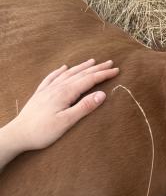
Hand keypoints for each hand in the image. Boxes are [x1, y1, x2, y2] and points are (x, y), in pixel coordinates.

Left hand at [0, 59, 118, 167]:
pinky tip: (63, 68)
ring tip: (92, 61)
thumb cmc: (43, 131)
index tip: (116, 70)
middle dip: (96, 68)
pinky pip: (52, 77)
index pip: (89, 80)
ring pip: (68, 73)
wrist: (18, 134)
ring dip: (81, 67)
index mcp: (66, 93)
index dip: (103, 74)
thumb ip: (85, 107)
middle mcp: (57, 87)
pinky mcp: (40, 94)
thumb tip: (102, 94)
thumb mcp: (67, 122)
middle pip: (80, 74)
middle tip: (110, 63)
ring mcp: (48, 89)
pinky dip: (59, 71)